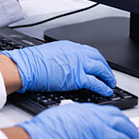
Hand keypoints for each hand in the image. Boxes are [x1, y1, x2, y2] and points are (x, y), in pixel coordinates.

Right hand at [0, 40, 115, 95]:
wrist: (28, 66)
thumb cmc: (33, 62)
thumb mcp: (52, 53)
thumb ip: (63, 57)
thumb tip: (67, 65)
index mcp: (70, 47)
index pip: (90, 52)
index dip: (98, 60)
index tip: (101, 65)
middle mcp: (77, 53)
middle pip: (98, 59)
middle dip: (106, 68)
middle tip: (109, 75)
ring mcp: (78, 65)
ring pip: (100, 69)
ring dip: (107, 77)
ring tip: (111, 84)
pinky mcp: (77, 77)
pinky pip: (95, 82)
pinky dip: (103, 87)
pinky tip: (106, 91)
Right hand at [19, 103, 138, 138]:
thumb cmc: (45, 131)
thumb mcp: (60, 116)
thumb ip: (71, 117)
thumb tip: (74, 122)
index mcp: (84, 108)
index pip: (105, 110)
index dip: (114, 117)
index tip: (118, 122)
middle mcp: (94, 114)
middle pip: (118, 116)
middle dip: (127, 123)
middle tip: (132, 131)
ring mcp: (100, 125)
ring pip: (124, 126)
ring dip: (133, 134)